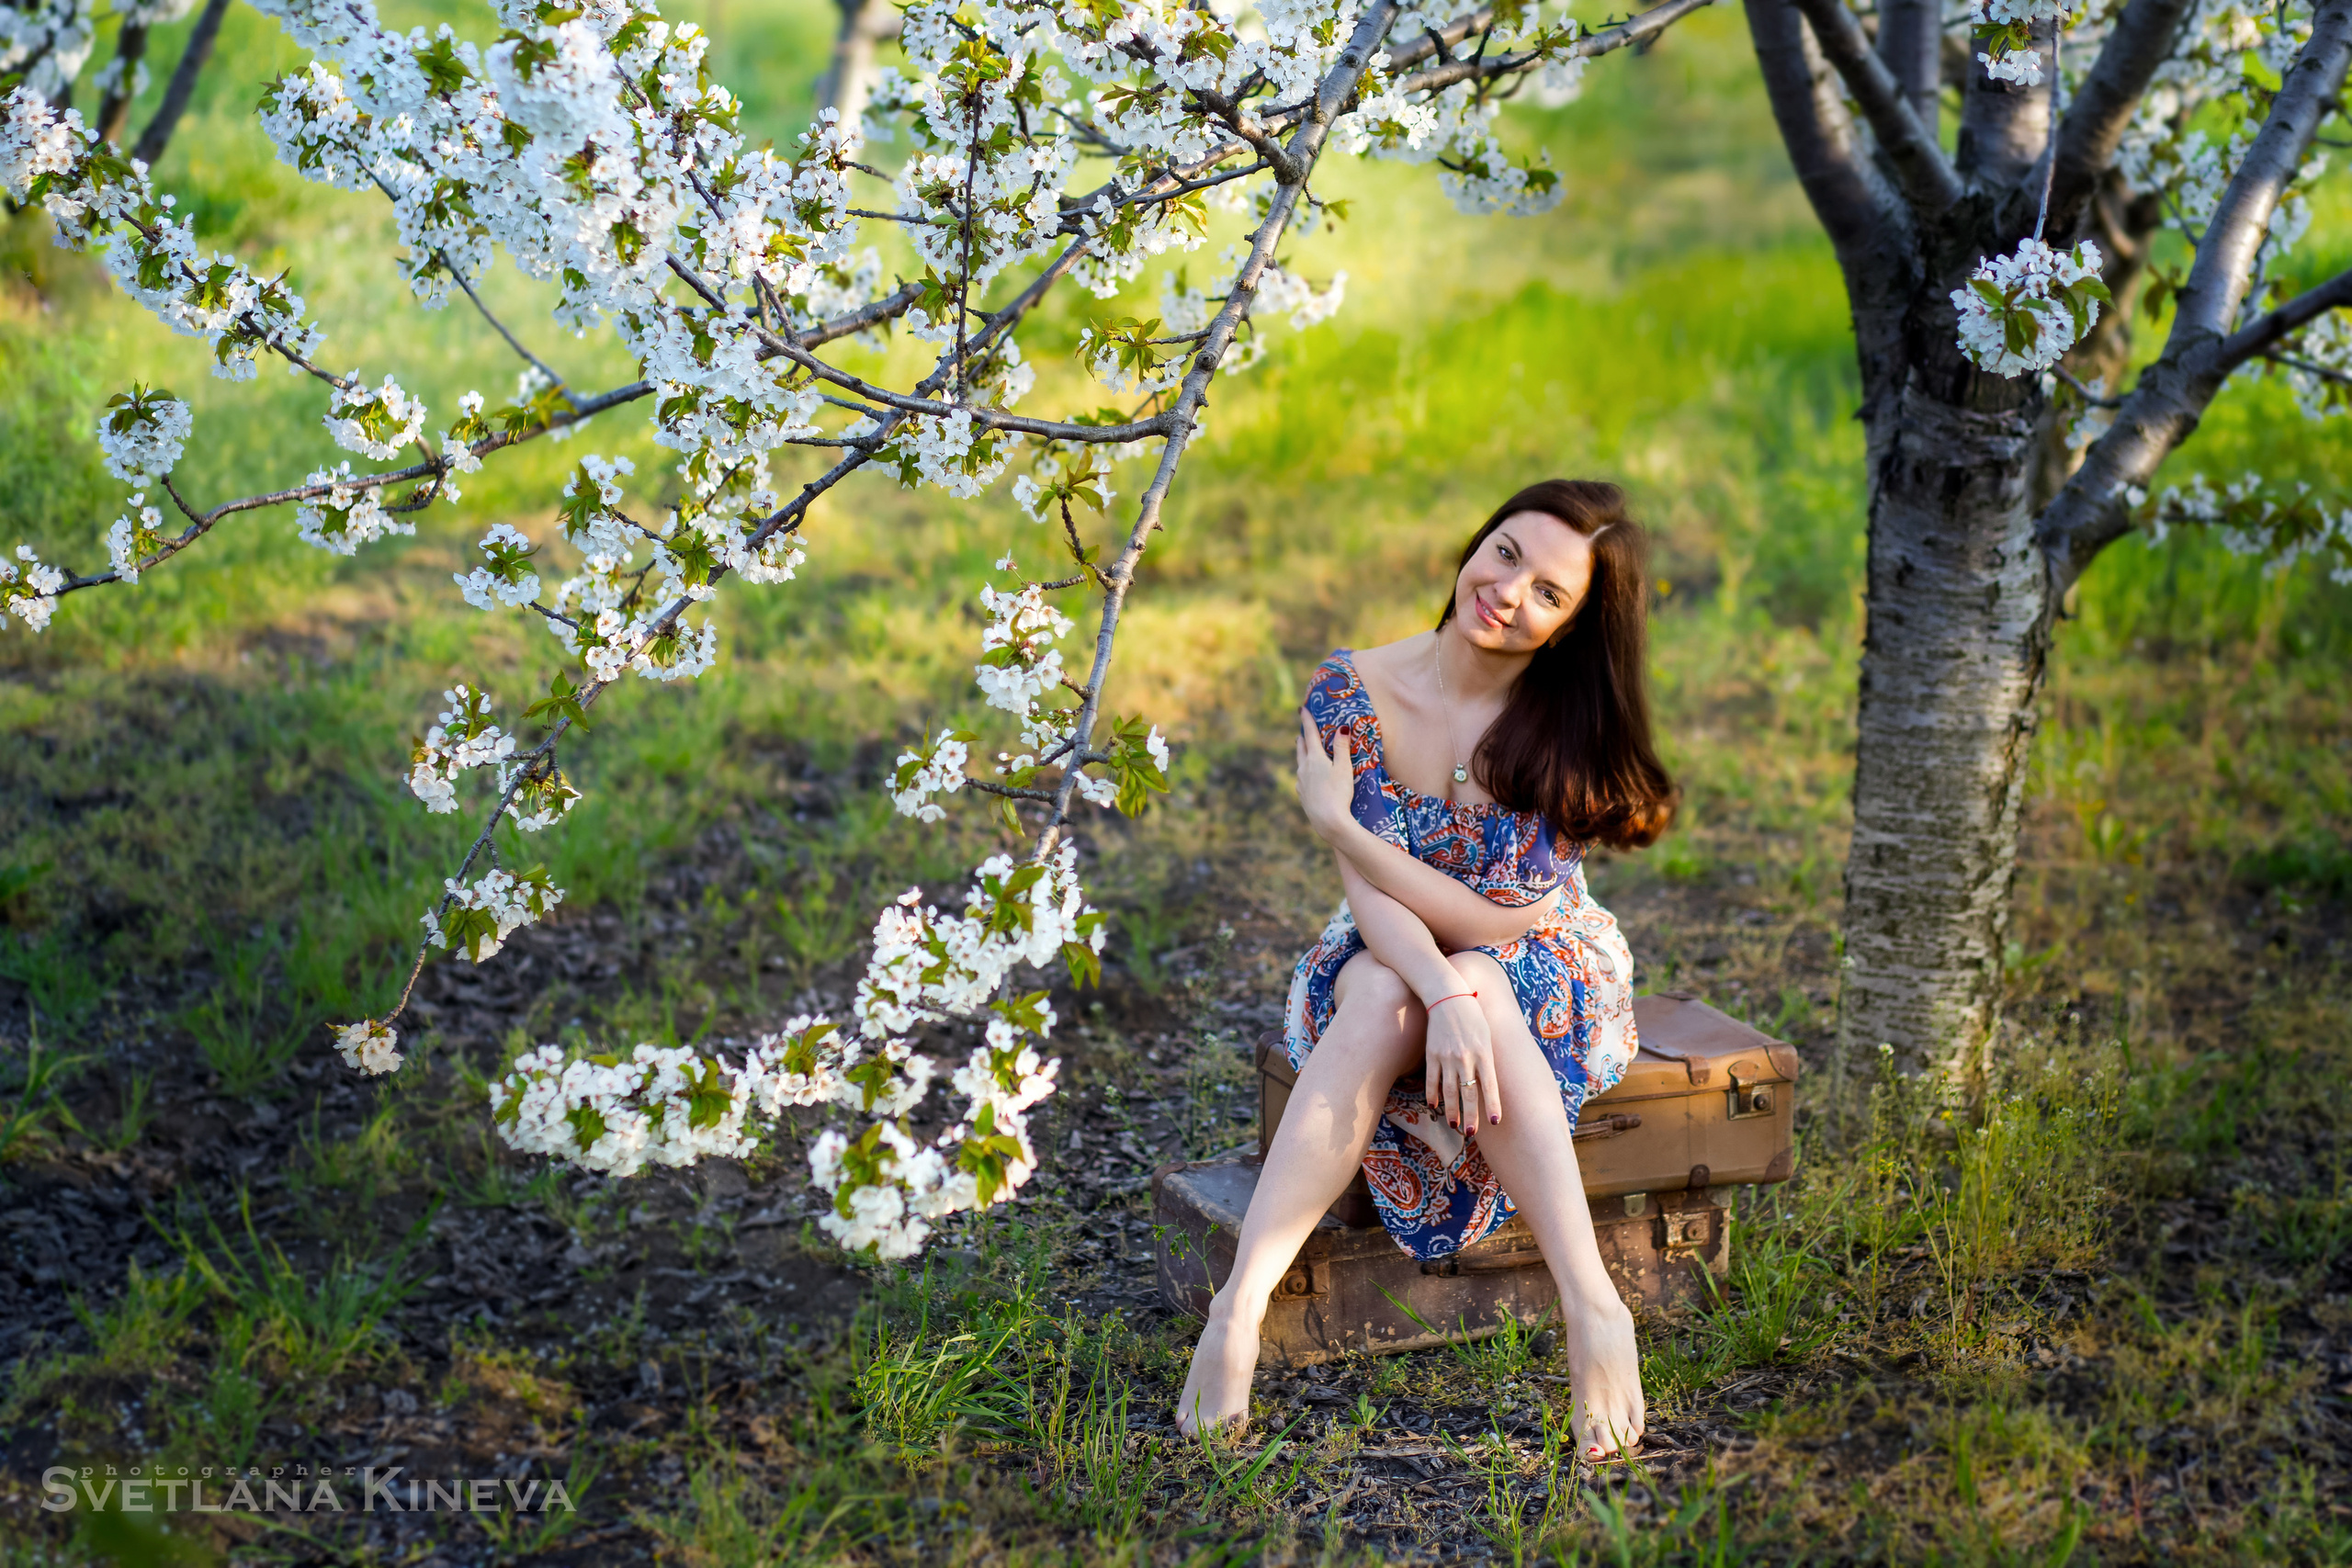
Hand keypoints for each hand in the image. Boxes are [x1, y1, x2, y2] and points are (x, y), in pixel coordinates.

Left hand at [1293, 708, 1356, 843]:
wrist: (1328, 821)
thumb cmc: (1339, 793)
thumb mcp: (1344, 768)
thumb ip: (1342, 748)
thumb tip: (1342, 728)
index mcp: (1314, 759)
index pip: (1310, 734)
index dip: (1307, 720)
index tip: (1302, 708)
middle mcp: (1303, 768)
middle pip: (1301, 748)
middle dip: (1302, 737)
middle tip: (1302, 730)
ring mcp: (1300, 782)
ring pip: (1299, 763)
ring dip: (1302, 754)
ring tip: (1303, 749)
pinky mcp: (1302, 795)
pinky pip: (1301, 778)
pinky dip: (1304, 771)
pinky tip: (1307, 776)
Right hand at [1423, 985, 1501, 1130]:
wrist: (1448, 996)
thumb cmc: (1473, 1016)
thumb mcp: (1487, 1036)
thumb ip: (1488, 1060)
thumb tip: (1488, 1085)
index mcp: (1484, 1053)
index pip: (1490, 1085)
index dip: (1493, 1105)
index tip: (1496, 1122)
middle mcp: (1466, 1057)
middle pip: (1468, 1093)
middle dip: (1471, 1116)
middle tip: (1471, 1133)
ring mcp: (1447, 1057)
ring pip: (1449, 1090)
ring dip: (1452, 1110)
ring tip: (1455, 1125)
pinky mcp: (1432, 1054)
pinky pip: (1432, 1079)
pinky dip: (1432, 1094)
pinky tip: (1434, 1106)